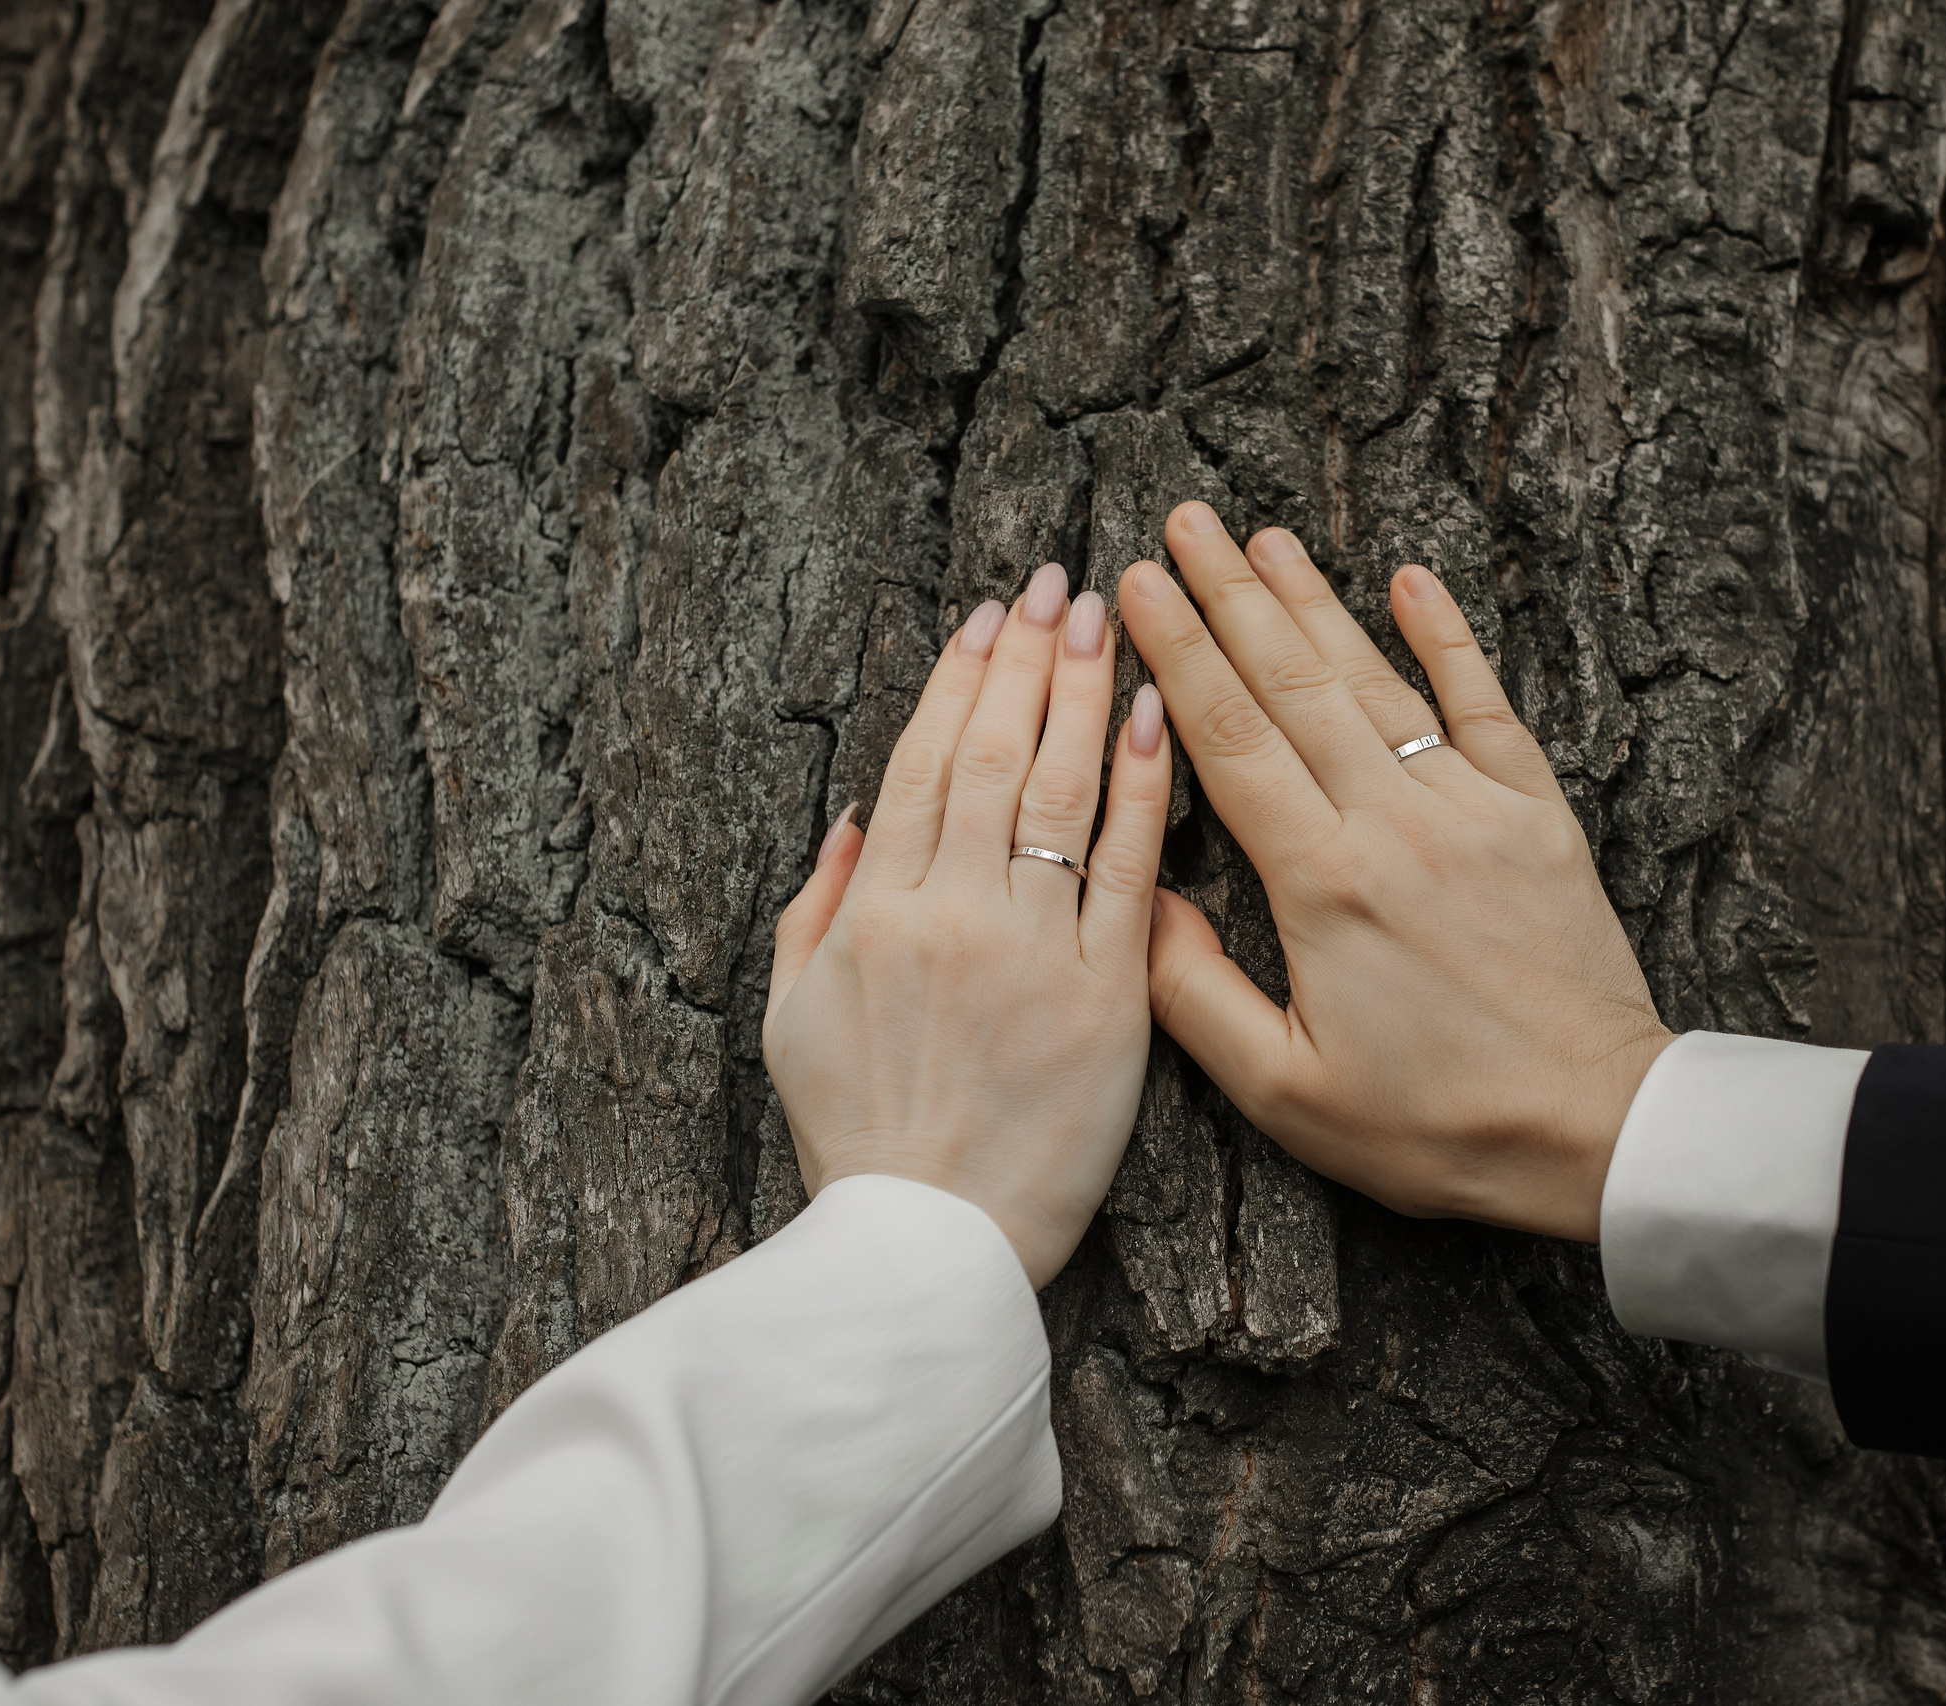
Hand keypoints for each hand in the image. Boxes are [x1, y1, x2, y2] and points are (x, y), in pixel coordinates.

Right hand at [763, 565, 1172, 1285]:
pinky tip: (1156, 717)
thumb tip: (852, 821)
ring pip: (1060, 793)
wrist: (925, 1256)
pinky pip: (1131, 874)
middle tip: (1058, 583)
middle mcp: (951, 916)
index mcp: (874, 916)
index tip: (987, 616)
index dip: (957, 681)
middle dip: (1027, 659)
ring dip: (1082, 692)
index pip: (922, 764)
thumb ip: (814, 911)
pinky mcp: (1106, 999)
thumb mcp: (789, 1023)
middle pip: (993, 756)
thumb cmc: (859, 1146)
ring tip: (1106, 616)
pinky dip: (1144, 790)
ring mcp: (1032, 952)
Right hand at [1118, 504, 1672, 1241]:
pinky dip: (1449, 638)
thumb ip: (1195, 992)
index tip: (1135, 586)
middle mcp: (1395, 823)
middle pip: (1292, 684)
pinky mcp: (1538, 815)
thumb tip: (1135, 900)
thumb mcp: (1286, 1091)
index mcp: (1322, 884)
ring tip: (1262, 536)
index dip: (1176, 654)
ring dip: (1314, 601)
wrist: (1596, 1129)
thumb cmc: (1436, 1126)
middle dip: (1229, 596)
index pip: (1229, 739)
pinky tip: (1413, 578)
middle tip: (1181, 522)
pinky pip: (1485, 705)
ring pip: (1377, 680)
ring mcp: (1473, 807)